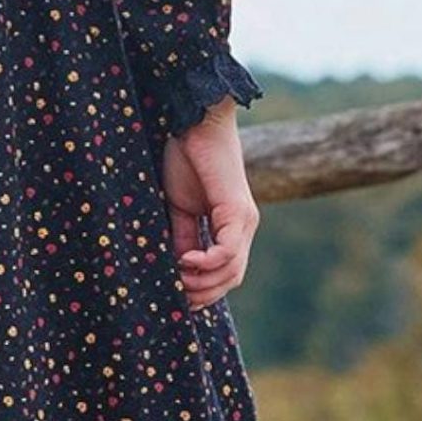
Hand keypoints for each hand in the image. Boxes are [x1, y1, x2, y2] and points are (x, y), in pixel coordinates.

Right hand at [163, 97, 259, 311]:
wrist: (195, 123)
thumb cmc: (186, 159)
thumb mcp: (180, 208)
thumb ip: (183, 237)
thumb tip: (177, 269)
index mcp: (233, 226)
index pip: (227, 272)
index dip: (204, 290)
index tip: (178, 296)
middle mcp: (245, 226)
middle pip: (232, 278)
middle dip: (203, 293)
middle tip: (176, 295)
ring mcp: (244, 220)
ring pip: (232, 270)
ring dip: (203, 282)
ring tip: (177, 278)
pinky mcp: (237, 211)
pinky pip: (227, 251)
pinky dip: (206, 262)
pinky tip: (185, 259)